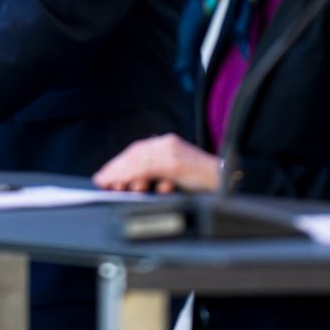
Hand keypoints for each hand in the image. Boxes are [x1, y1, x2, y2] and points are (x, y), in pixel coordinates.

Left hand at [93, 133, 220, 193]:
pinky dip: (136, 176)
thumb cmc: (202, 183)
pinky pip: (150, 167)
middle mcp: (168, 144)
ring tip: (113, 185)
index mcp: (167, 144)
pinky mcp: (176, 162)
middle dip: (116, 169)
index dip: (119, 164)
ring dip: (123, 173)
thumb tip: (131, 184)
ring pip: (139, 160)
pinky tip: (130, 184)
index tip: (105, 175)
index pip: (137, 152)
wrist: (227, 183)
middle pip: (134, 154)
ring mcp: (172, 151)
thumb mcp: (174, 177)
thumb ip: (155, 176)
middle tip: (102, 181)